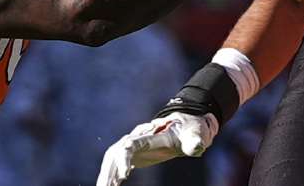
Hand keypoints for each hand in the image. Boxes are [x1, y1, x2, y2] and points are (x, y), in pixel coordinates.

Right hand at [96, 112, 217, 185]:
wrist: (185, 123)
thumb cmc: (191, 130)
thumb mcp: (195, 134)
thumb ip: (194, 141)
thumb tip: (197, 147)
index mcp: (150, 136)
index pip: (132, 145)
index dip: (125, 158)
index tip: (123, 174)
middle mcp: (137, 138)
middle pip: (116, 153)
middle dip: (109, 171)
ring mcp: (133, 144)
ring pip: (112, 159)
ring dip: (107, 174)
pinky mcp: (134, 153)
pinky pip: (116, 163)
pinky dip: (111, 174)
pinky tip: (109, 185)